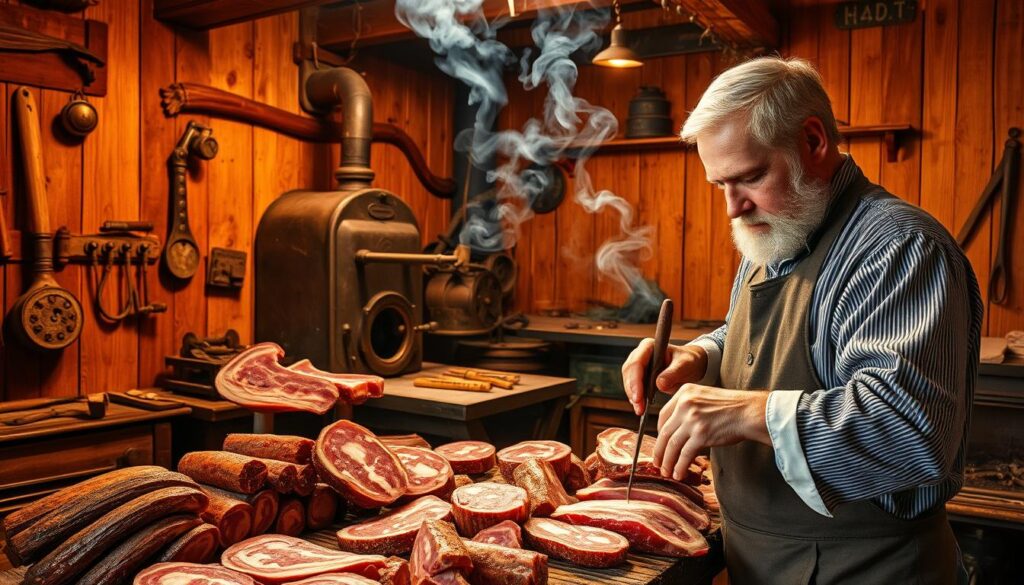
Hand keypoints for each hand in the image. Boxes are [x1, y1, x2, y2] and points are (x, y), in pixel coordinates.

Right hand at [622, 342, 707, 414]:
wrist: (691, 365)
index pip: (636, 363)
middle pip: (629, 372)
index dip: (634, 380)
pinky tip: (641, 408)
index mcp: (649, 346)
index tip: (638, 397)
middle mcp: (640, 354)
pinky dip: (637, 398)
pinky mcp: (640, 376)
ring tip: (640, 410)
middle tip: (639, 407)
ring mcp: (639, 365)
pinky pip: (634, 387)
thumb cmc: (688, 361)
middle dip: (632, 391)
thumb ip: (673, 373)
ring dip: (633, 397)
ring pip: (629, 381)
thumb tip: (659, 384)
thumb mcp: (685, 364)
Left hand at [653, 384, 770, 480]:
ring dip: (668, 462)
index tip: (661, 444)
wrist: (749, 412)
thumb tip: (676, 428)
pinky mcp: (701, 434)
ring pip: (672, 445)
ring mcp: (692, 419)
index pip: (662, 415)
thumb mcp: (704, 397)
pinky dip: (680, 466)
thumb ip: (689, 406)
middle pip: (664, 432)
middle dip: (660, 451)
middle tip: (658, 463)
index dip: (658, 433)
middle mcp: (685, 404)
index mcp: (684, 392)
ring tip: (667, 472)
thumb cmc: (731, 407)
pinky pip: (685, 454)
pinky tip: (679, 473)